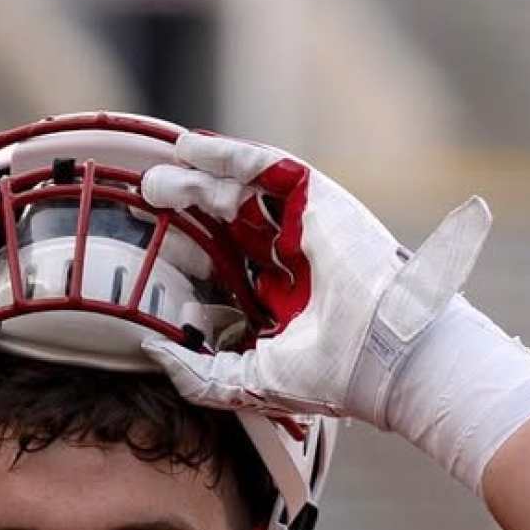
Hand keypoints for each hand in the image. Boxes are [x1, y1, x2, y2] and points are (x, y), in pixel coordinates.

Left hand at [137, 130, 491, 429]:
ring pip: (243, 192)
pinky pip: (269, 168)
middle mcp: (290, 260)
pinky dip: (230, 154)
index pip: (225, 266)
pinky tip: (193, 148)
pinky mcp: (320, 202)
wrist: (381, 359)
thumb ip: (195, 372)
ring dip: (201, 178)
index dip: (188, 251)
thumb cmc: (327, 377)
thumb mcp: (244, 380)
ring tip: (161, 172)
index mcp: (278, 301)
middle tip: (148, 194)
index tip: (148, 245)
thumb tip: (151, 351)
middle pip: (228, 221)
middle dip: (188, 206)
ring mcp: (305, 228)